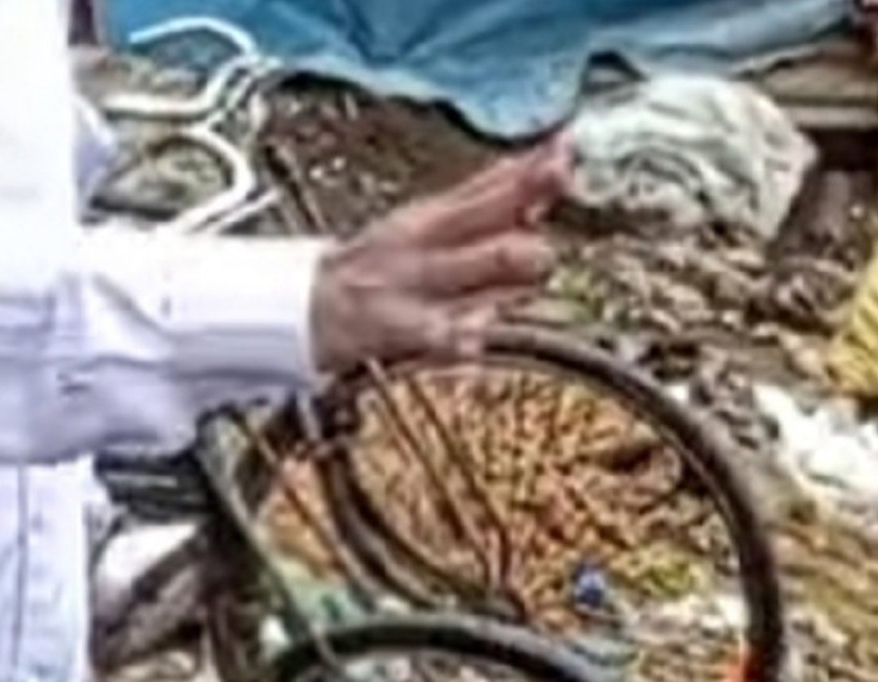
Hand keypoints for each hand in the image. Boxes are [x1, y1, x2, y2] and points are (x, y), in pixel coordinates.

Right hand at [311, 146, 567, 373]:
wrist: (313, 309)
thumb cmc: (383, 268)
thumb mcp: (430, 229)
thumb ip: (486, 213)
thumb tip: (543, 192)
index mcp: (434, 216)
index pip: (488, 186)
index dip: (528, 170)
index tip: (564, 151)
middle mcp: (428, 244)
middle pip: (482, 215)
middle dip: (524, 198)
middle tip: (561, 183)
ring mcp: (416, 284)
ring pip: (468, 267)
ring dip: (503, 260)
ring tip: (538, 253)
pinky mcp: (404, 330)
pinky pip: (440, 333)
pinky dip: (461, 333)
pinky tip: (479, 332)